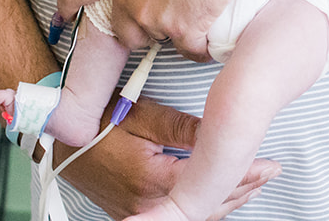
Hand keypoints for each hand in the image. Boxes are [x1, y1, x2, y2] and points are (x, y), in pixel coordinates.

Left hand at [56, 0, 255, 60]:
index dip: (67, 6)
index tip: (62, 17)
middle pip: (123, 30)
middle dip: (140, 25)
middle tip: (163, 10)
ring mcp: (154, 16)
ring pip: (158, 38)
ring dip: (172, 31)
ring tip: (193, 10)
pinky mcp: (184, 29)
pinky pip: (190, 49)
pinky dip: (200, 47)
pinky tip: (209, 38)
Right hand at [57, 94, 278, 217]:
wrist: (57, 141)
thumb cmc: (97, 122)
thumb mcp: (141, 116)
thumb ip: (181, 129)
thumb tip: (218, 133)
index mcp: (154, 179)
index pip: (210, 181)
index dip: (243, 173)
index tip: (268, 164)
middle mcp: (149, 203)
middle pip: (208, 204)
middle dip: (243, 189)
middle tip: (271, 172)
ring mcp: (140, 211)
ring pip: (195, 215)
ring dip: (227, 201)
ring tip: (255, 185)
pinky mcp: (134, 211)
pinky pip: (177, 216)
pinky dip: (204, 208)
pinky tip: (219, 198)